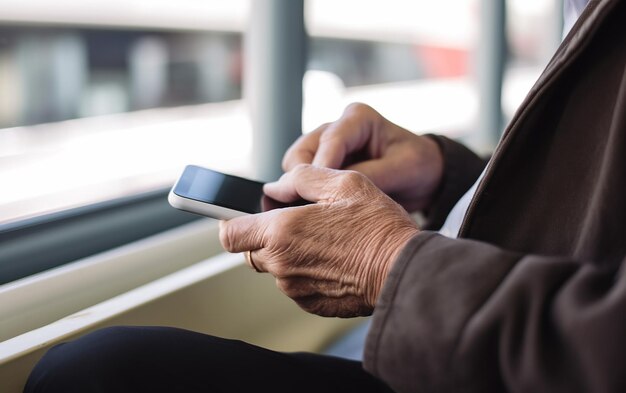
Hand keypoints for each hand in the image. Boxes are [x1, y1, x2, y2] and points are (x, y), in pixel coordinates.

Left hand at [219, 164, 418, 316]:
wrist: (404, 271)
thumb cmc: (377, 226)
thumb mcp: (344, 183)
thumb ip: (301, 178)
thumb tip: (276, 187)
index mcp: (282, 232)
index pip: (229, 234)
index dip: (231, 222)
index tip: (241, 216)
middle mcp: (282, 265)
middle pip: (251, 251)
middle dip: (266, 235)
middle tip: (299, 221)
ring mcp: (296, 288)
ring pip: (275, 268)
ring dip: (288, 253)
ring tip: (325, 239)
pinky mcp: (311, 304)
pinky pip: (295, 283)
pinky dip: (306, 271)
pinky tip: (334, 259)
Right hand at [283, 103, 443, 211]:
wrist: (423, 175)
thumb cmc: (417, 167)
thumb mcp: (401, 170)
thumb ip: (369, 177)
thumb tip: (335, 192)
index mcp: (358, 119)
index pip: (330, 141)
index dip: (321, 168)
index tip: (317, 195)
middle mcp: (335, 127)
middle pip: (301, 152)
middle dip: (303, 180)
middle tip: (314, 209)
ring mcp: (324, 145)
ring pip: (294, 166)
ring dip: (299, 189)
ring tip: (315, 212)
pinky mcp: (320, 164)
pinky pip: (299, 179)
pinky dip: (303, 194)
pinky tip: (315, 211)